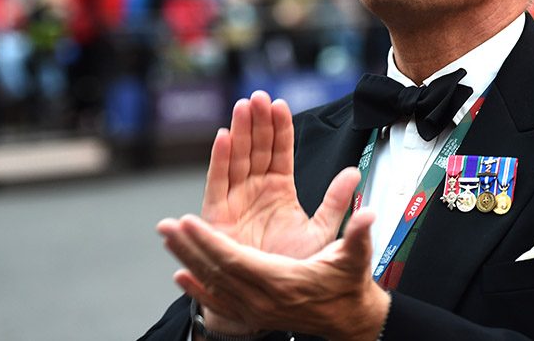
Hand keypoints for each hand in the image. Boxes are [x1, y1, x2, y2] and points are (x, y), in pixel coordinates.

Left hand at [158, 209, 389, 340]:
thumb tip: (367, 215)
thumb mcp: (356, 257)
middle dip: (189, 247)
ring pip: (213, 284)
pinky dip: (198, 290)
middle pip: (217, 271)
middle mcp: (263, 299)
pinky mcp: (254, 315)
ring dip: (187, 261)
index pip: (236, 260)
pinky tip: (181, 278)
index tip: (190, 223)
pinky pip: (219, 302)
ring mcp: (256, 310)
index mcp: (282, 281)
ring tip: (168, 240)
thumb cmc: (348, 285)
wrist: (348, 319)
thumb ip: (359, 234)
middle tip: (166, 226)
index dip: (210, 242)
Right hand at [200, 92, 359, 255]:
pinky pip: (218, 182)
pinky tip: (224, 136)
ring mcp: (236, 200)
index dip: (280, 128)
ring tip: (244, 107)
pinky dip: (219, 159)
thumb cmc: (293, 267)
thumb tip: (354, 173)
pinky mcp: (218, 215)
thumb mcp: (321, 231)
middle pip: (256, 148)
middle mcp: (256, 190)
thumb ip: (336, 201)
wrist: (270, 298)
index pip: (280, 152)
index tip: (280, 104)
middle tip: (259, 97)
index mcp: (280, 190)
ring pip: (237, 158)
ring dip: (239, 131)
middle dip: (257, 121)